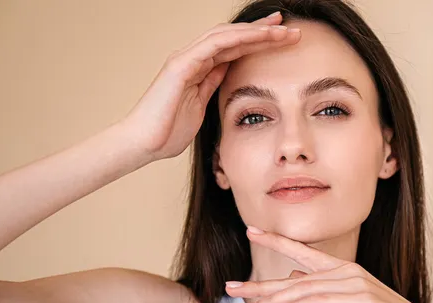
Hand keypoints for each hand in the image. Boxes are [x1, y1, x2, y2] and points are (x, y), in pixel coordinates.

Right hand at [117, 12, 299, 161]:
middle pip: (233, 37)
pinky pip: (213, 45)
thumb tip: (227, 72)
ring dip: (256, 31)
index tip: (282, 38)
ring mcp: (184, 59)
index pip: (233, 49)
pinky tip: (259, 36)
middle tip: (290, 26)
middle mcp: (191, 59)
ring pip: (226, 36)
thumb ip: (211, 87)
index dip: (258, 41)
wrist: (142, 145)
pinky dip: (238, 38)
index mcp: (197, 70)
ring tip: (282, 29)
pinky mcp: (180, 66)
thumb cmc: (166, 133)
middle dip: (262, 31)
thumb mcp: (200, 108)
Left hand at [225, 227, 432, 302]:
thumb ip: (323, 290)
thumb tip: (296, 277)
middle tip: (232, 287)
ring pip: (303, 290)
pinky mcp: (360, 300)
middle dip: (261, 283)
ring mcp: (354, 284)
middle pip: (294, 276)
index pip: (302, 252)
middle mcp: (346, 271)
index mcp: (342, 270)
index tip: (251, 230)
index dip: (276, 240)